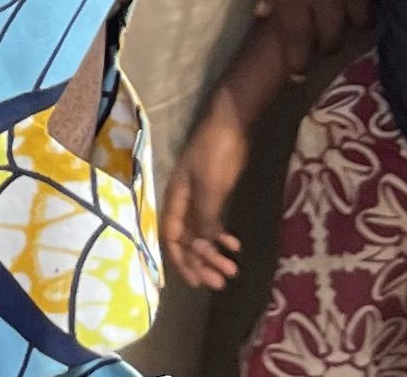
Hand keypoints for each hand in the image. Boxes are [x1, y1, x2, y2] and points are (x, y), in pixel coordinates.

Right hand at [160, 86, 251, 289]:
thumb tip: (200, 248)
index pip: (171, 236)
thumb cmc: (215, 153)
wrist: (230, 124)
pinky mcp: (214, 194)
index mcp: (176, 198)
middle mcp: (184, 202)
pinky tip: (235, 245)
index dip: (181, 260)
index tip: (196, 282)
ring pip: (202, 234)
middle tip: (222, 282)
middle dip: (201, 262)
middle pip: (187, 240)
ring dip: (214, 254)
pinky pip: (213, 223)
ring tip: (233, 269)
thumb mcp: (209, 187)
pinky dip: (222, 237)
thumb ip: (204, 218)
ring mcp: (199, 198)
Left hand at [256, 0, 382, 74]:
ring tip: (335, 21)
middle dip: (319, 47)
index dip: (295, 61)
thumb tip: (266, 13)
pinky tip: (356, 1)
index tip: (294, 73)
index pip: (293, 40)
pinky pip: (372, 6)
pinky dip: (363, 9)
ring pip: (353, 27)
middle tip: (315, 44)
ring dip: (342, 28)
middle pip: (327, 40)